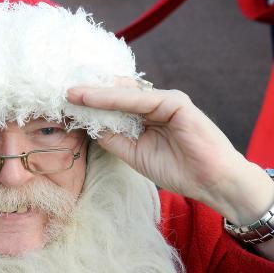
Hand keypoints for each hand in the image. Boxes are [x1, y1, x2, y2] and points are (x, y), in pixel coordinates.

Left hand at [66, 81, 273, 221]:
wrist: (212, 182)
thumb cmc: (178, 169)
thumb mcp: (134, 154)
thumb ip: (113, 138)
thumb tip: (87, 125)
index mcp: (148, 115)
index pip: (114, 103)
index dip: (90, 102)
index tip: (64, 102)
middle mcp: (156, 103)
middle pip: (116, 93)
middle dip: (89, 92)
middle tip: (60, 90)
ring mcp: (167, 100)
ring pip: (124, 93)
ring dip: (95, 92)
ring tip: (70, 92)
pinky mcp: (176, 102)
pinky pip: (139, 99)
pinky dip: (114, 98)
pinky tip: (92, 98)